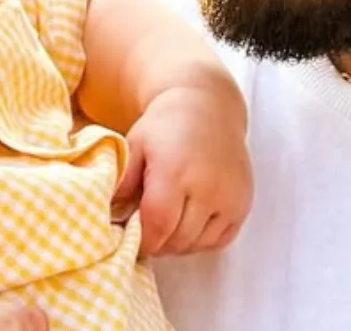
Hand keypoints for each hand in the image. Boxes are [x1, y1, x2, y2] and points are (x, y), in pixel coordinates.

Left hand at [110, 83, 252, 256]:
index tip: (131, 238)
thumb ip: (122, 182)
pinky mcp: (242, 204)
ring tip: (166, 226)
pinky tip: (188, 224)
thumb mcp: (135, 145)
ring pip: (197, 244)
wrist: (207, 106)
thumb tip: (108, 216)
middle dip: (157, 243)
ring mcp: (229, 197)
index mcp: (174, 172)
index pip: (157, 227)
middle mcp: (206, 187)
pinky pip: (219, 240)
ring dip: (178, 244)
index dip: (142, 240)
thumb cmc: (165, 126)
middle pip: (177, 240)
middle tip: (146, 232)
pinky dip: (201, 240)